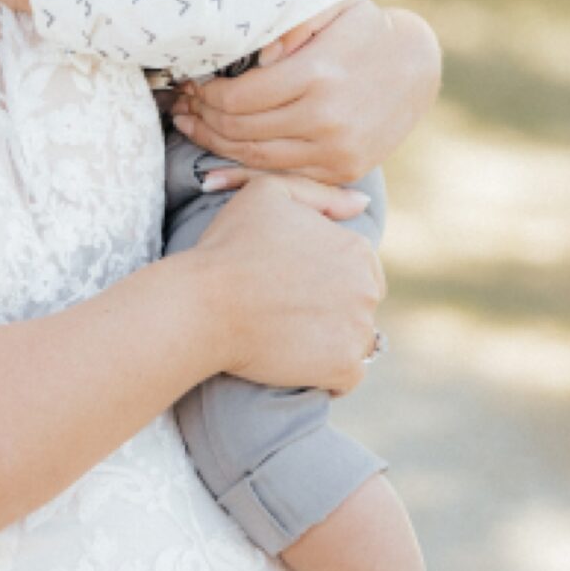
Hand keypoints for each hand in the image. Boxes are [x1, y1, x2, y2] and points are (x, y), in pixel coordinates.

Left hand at [172, 0, 439, 185]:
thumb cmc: (361, 29)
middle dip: (202, 118)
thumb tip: (255, 58)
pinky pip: (281, 175)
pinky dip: (244, 171)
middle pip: (240, 130)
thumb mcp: (331, 8)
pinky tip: (215, 162)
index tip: (191, 84)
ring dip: (214, 144)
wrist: (417, 64)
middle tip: (181, 107)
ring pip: (255, 157)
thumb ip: (290, 25)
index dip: (206, 95)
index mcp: (316, 76)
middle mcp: (326, 119)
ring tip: (190, 127)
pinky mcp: (343, 170)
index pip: (238, 98)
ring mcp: (336, 150)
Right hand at [192, 176, 384, 395]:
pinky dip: (327, 374)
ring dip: (330, 340)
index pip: (359, 267)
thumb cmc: (228, 246)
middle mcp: (366, 289)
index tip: (290, 282)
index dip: (324, 275)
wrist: (203, 305)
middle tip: (286, 309)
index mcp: (355, 248)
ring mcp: (358, 330)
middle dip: (333, 307)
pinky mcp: (343, 367)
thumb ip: (320, 194)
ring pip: (356, 340)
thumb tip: (362, 204)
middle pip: (361, 304)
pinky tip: (296, 362)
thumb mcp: (267, 193)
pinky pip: (348, 377)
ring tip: (287, 335)